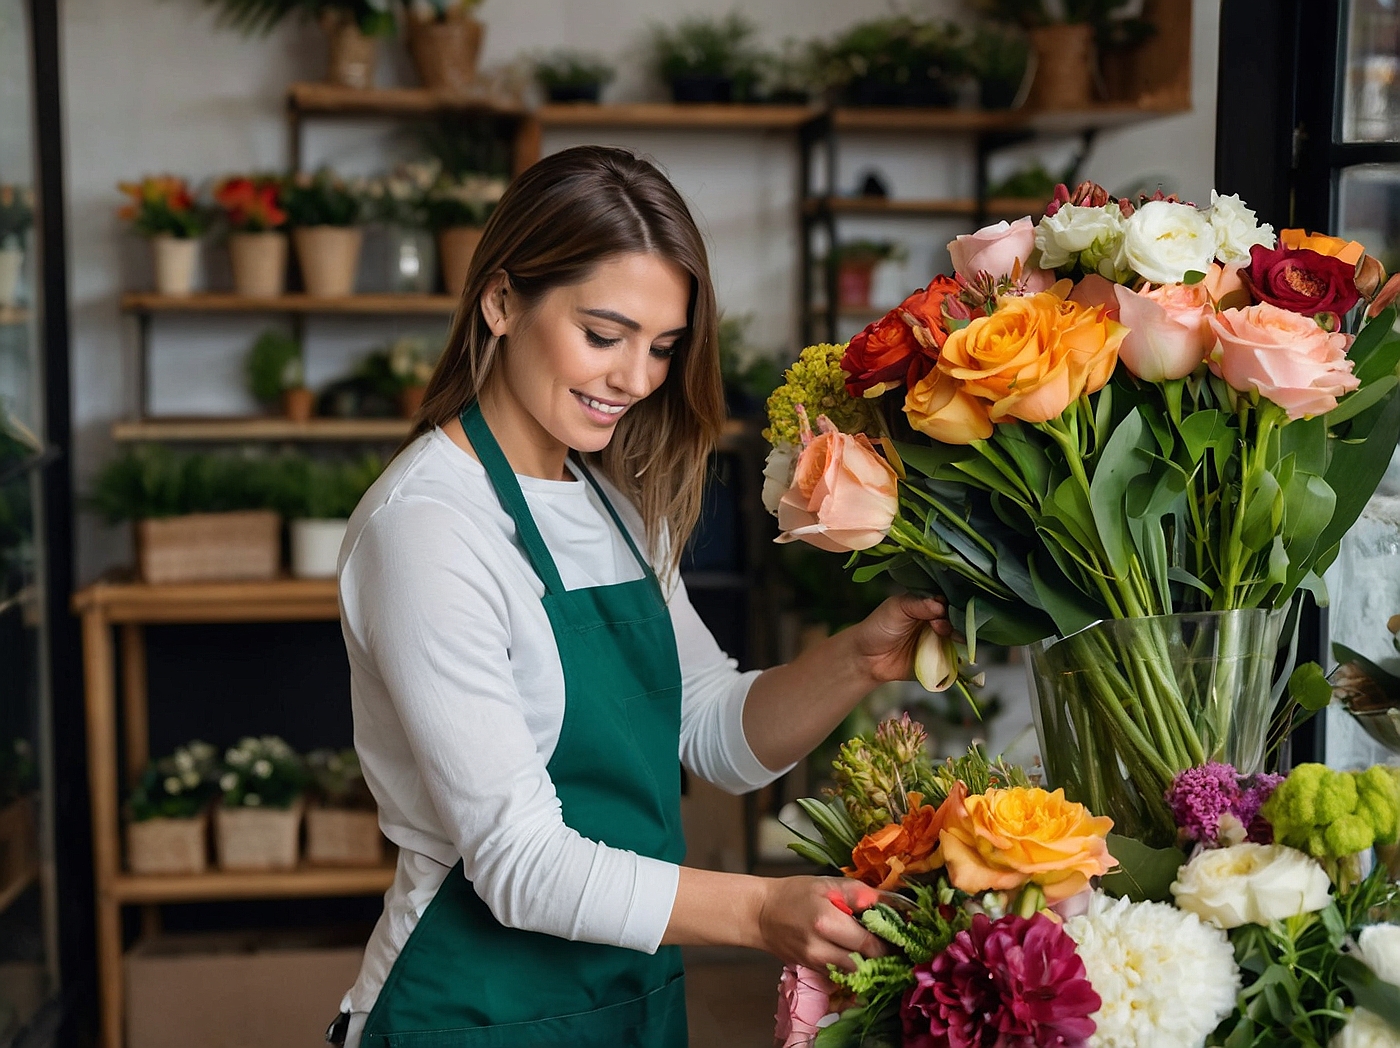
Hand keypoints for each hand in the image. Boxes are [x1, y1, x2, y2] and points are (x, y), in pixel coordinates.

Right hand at [755, 876, 887, 971]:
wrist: (761, 914)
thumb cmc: (794, 894)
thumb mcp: (827, 884)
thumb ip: (859, 893)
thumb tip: (889, 902)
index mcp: (826, 922)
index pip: (869, 943)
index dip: (889, 944)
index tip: (900, 938)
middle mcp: (820, 948)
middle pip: (864, 965)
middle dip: (881, 957)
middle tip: (893, 946)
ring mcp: (815, 963)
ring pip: (854, 975)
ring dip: (868, 965)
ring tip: (877, 951)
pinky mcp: (812, 971)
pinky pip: (841, 977)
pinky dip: (853, 969)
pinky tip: (858, 957)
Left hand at [848, 594, 951, 684]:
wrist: (867, 658)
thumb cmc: (879, 627)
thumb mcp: (897, 608)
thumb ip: (918, 605)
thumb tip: (941, 605)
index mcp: (927, 603)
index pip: (948, 599)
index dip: (951, 602)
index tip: (945, 608)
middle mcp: (937, 620)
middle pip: (958, 618)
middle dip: (956, 621)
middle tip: (941, 626)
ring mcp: (939, 640)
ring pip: (960, 637)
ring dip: (958, 637)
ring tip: (947, 637)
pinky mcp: (939, 659)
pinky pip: (955, 657)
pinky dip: (959, 656)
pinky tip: (958, 653)